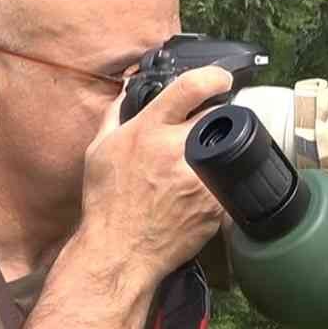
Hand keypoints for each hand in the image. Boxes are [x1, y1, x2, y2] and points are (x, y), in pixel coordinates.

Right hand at [75, 67, 230, 283]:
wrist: (120, 252)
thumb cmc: (107, 203)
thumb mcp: (99, 150)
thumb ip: (116, 114)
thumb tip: (129, 91)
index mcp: (149, 131)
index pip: (191, 87)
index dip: (213, 77)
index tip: (221, 79)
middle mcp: (177, 150)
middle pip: (217, 116)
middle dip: (213, 120)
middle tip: (200, 135)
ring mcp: (200, 178)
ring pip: (228, 148)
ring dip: (218, 152)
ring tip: (200, 166)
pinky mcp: (215, 203)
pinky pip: (228, 181)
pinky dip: (219, 181)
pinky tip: (198, 191)